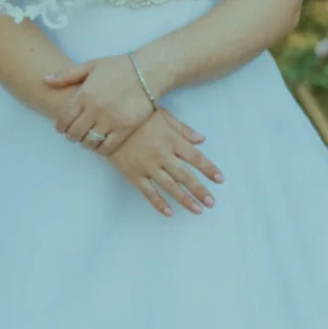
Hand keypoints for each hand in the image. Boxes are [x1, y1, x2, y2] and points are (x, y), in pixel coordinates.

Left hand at [41, 53, 157, 149]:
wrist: (147, 72)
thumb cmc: (118, 67)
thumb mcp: (91, 65)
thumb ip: (67, 75)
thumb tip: (44, 79)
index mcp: (85, 94)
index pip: (64, 118)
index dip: (60, 127)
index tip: (62, 128)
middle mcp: (95, 109)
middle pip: (75, 133)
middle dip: (71, 136)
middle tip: (74, 135)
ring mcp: (110, 120)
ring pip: (89, 142)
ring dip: (85, 143)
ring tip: (87, 139)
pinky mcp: (125, 128)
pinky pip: (107, 147)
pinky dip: (100, 149)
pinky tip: (100, 145)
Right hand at [104, 106, 222, 216]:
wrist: (107, 120)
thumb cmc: (138, 116)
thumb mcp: (163, 115)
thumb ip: (183, 129)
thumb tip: (202, 139)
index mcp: (172, 140)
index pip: (196, 157)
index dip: (209, 169)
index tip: (220, 179)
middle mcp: (162, 155)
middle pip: (186, 176)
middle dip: (200, 190)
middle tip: (211, 203)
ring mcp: (147, 166)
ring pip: (170, 186)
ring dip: (185, 200)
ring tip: (197, 210)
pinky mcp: (133, 174)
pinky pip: (148, 192)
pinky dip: (159, 203)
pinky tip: (170, 213)